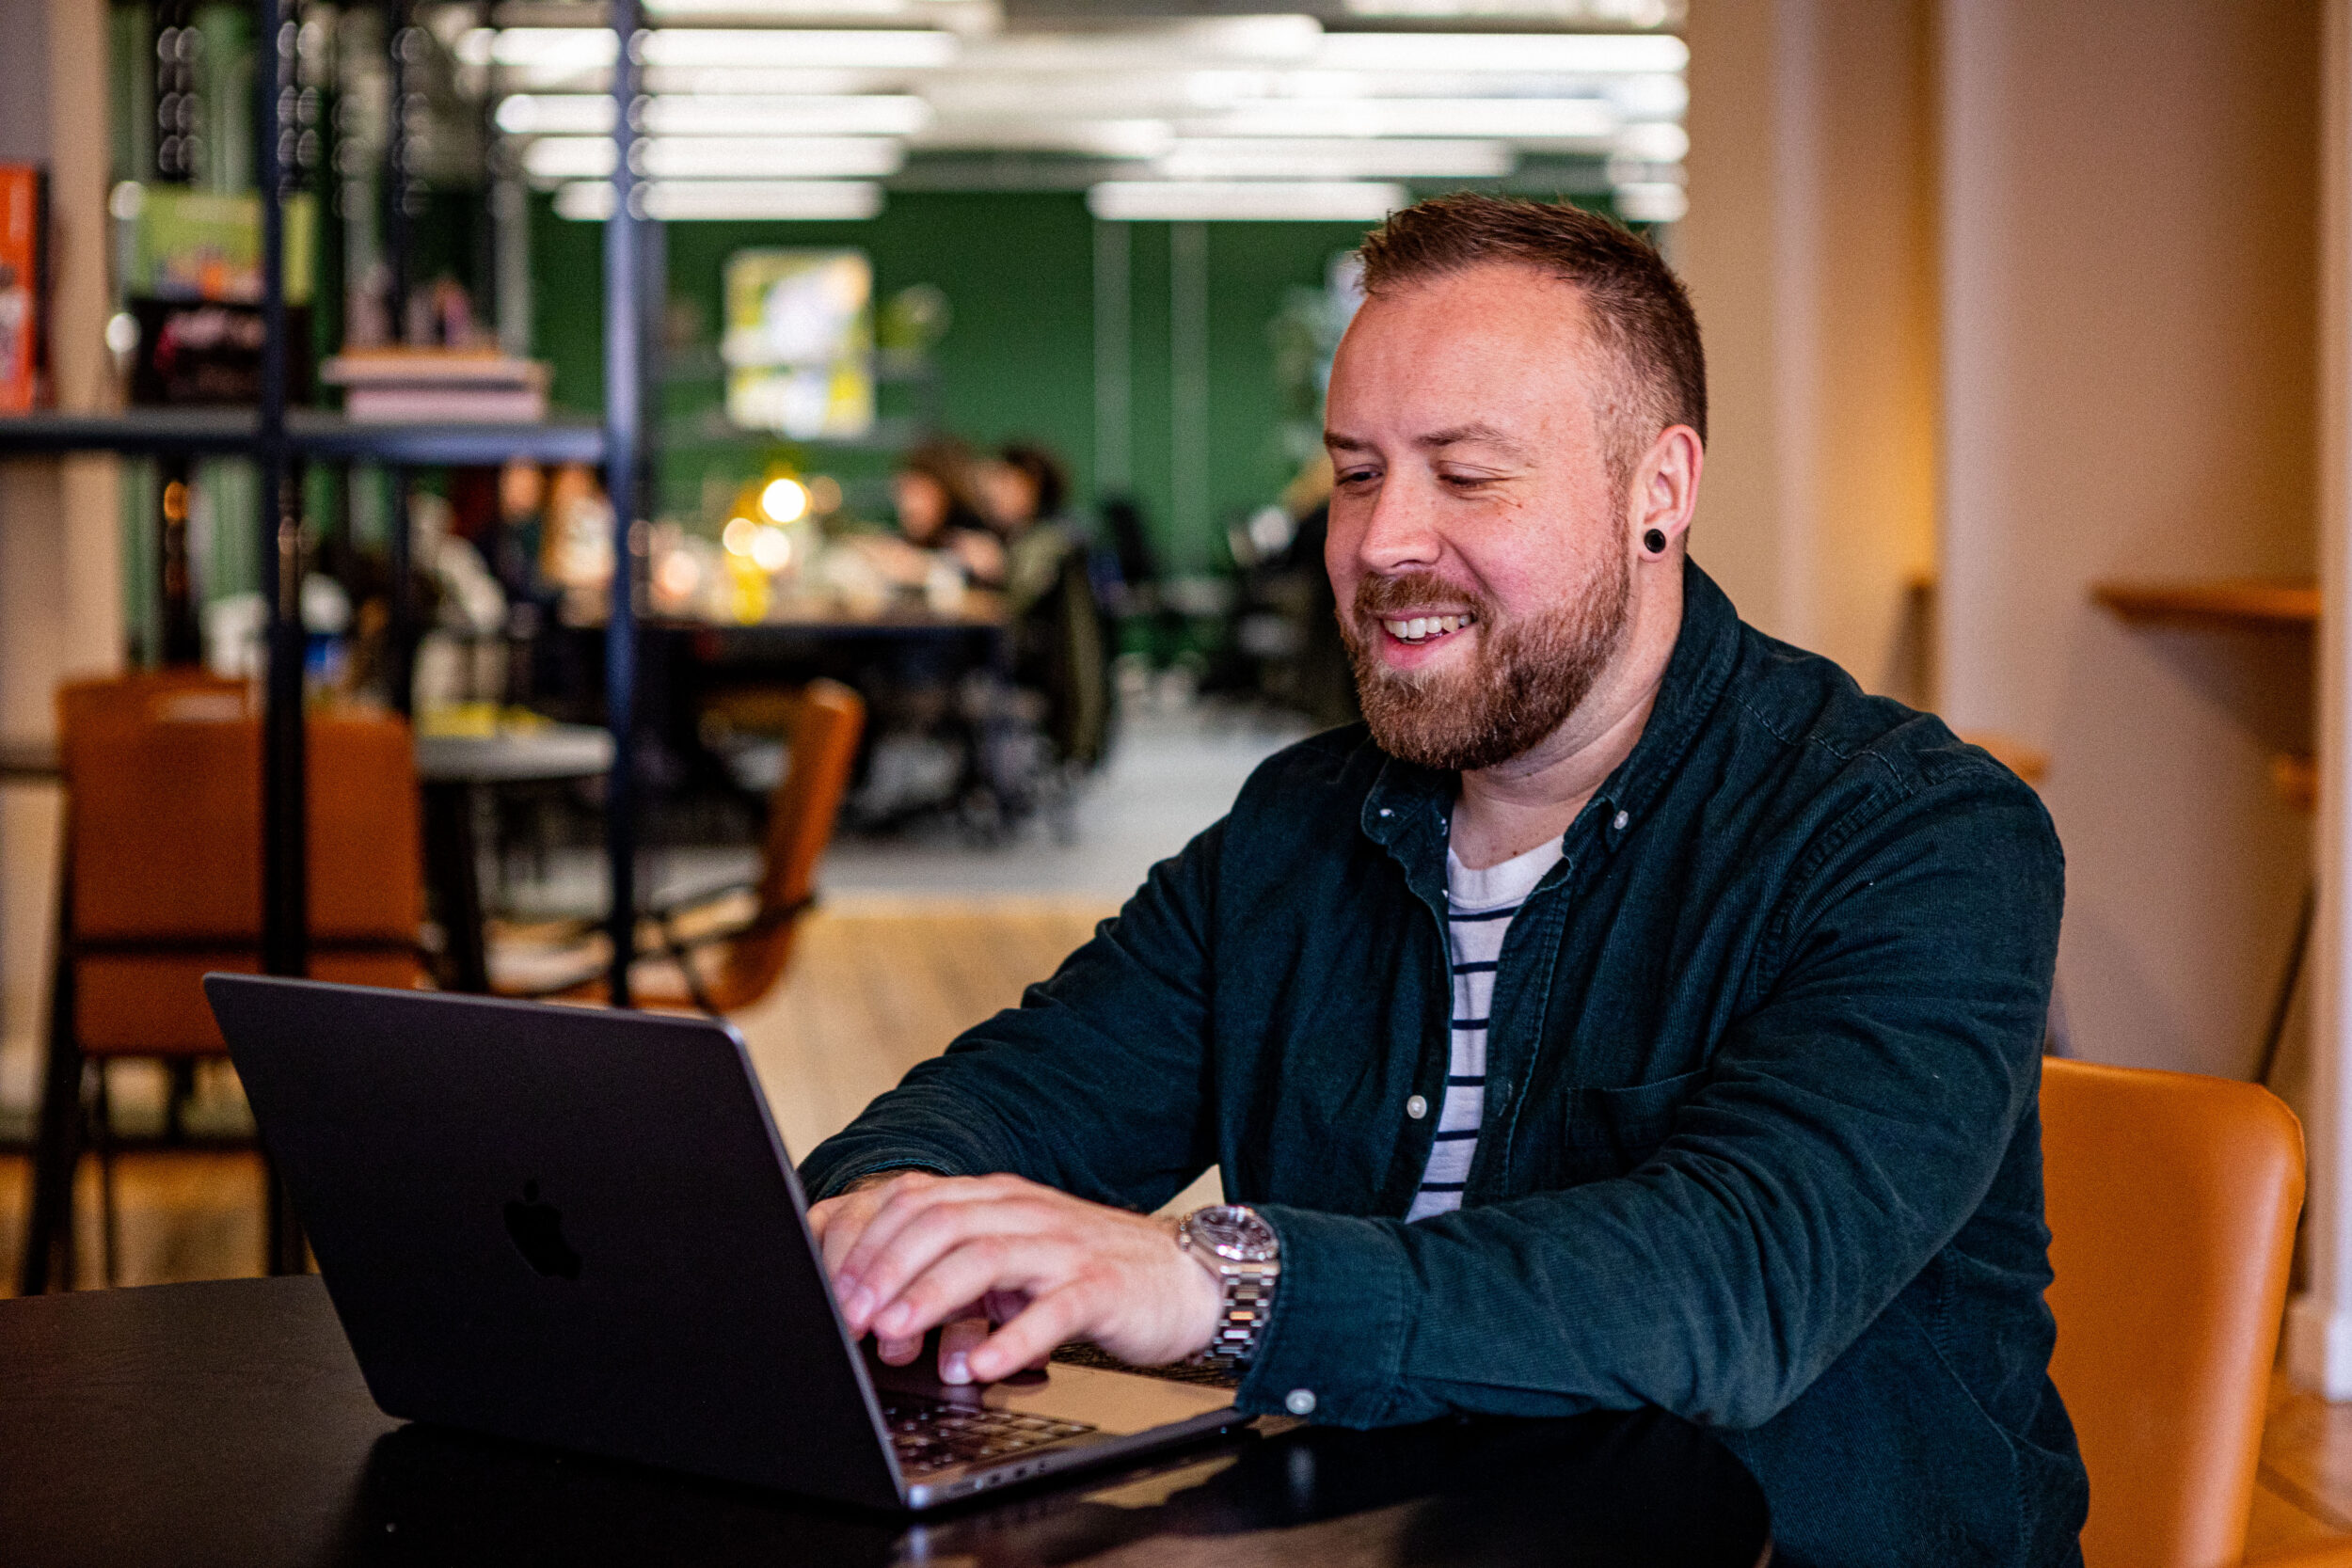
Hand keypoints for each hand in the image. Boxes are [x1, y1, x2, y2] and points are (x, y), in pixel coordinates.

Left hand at [806, 1171, 1223, 1385]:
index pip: (915, 1201)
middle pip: (940, 1221)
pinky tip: (980, 1364)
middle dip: (885, 1269)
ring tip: (895, 1334)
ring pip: (986, 1255)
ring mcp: (1064, 1246)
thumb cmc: (1088, 1275)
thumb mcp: (1011, 1266)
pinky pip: (1053, 1308)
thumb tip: (878, 1315)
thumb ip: (952, 1277)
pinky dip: (1011, 1337)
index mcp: (995, 1200)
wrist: (1185, 1278)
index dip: (866, 1240)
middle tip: (850, 1317)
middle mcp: (1024, 1212)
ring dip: (931, 1295)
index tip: (829, 1289)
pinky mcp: (1101, 1286)